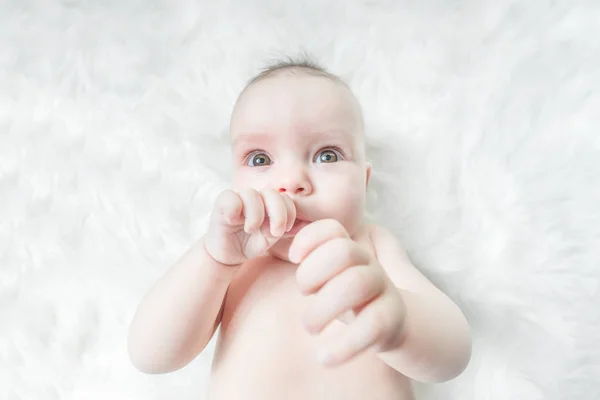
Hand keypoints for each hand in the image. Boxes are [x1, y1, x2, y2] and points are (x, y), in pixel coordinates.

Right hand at [204, 188, 295, 265]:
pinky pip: (231, 198)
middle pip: (272, 193)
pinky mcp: (222, 202)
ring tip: (251, 230)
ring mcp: (238, 197)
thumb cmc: (252, 242)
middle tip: (274, 233)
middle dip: (278, 214)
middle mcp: (255, 196)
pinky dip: (235, 210)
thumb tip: (308, 223)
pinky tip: (234, 222)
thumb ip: (288, 227)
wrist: (229, 254)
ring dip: (256, 215)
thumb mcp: (273, 236)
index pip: (286, 199)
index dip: (290, 214)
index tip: (284, 231)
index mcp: (269, 201)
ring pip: (252, 195)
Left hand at [289, 219, 405, 366]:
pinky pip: (372, 325)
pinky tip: (324, 358)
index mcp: (350, 250)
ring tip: (309, 328)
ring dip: (324, 308)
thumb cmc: (346, 298)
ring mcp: (383, 289)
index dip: (309, 239)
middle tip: (303, 294)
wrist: (391, 323)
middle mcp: (369, 264)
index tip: (294, 258)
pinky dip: (344, 345)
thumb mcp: (328, 278)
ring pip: (357, 283)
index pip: (332, 229)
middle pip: (343, 251)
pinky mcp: (392, 319)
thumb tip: (274, 249)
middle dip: (313, 273)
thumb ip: (308, 263)